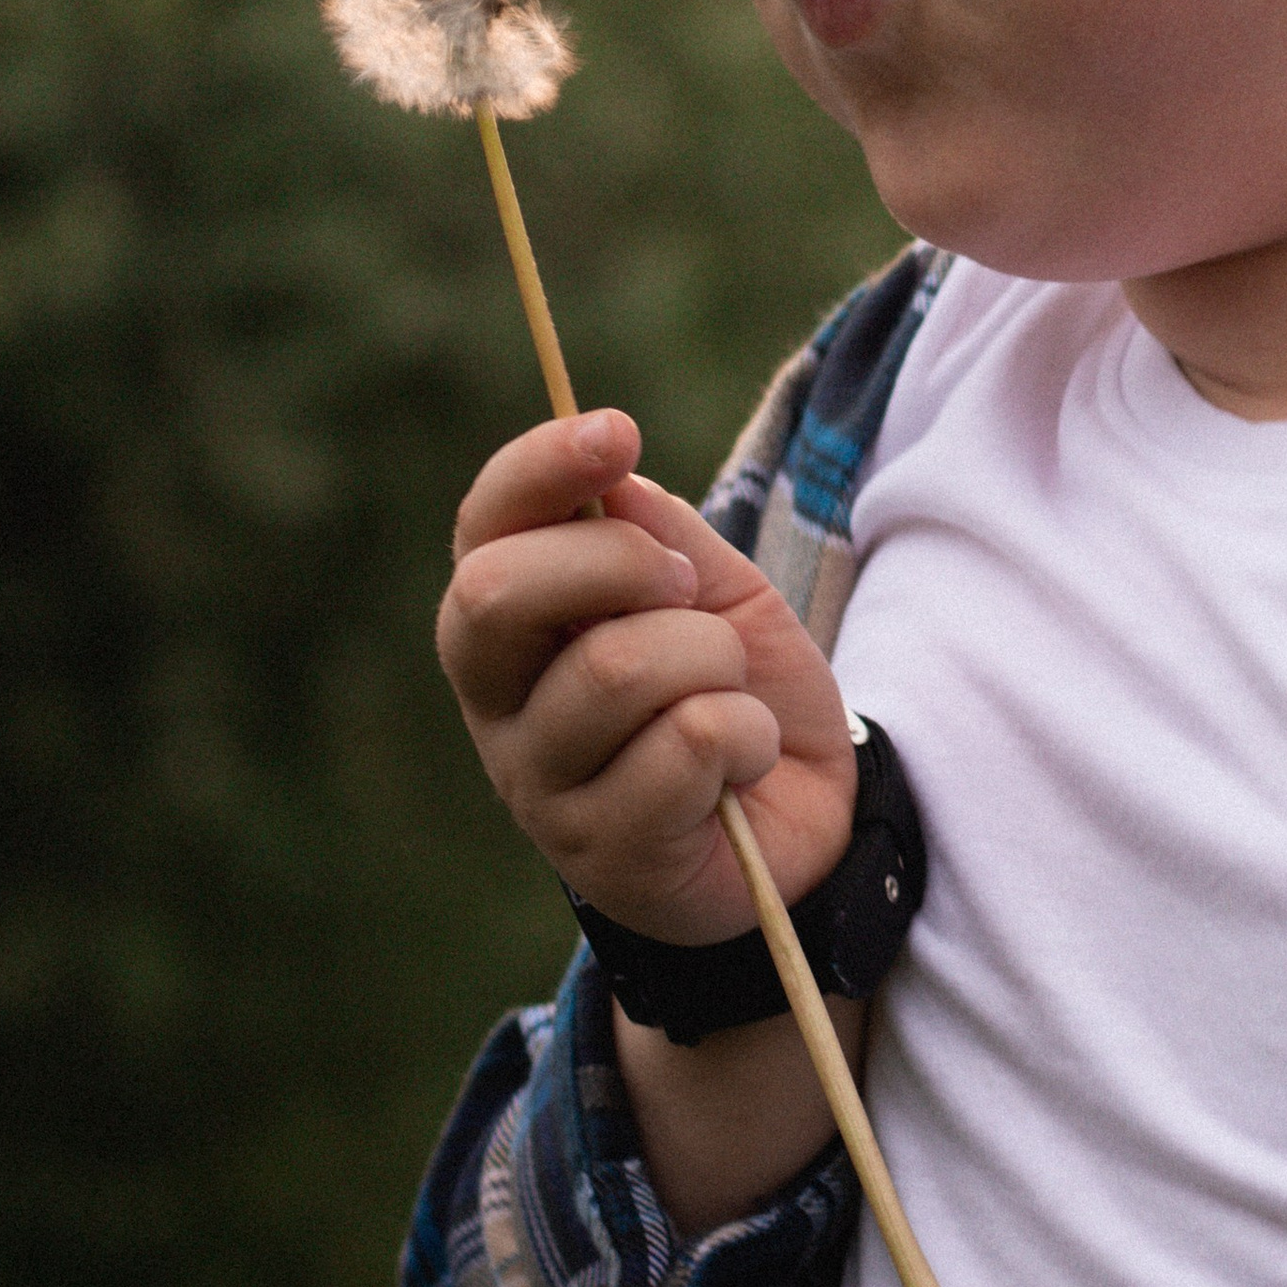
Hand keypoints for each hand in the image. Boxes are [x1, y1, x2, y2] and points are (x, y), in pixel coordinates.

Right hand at [436, 409, 859, 946]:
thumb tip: (610, 478)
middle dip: (619, 561)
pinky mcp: (603, 854)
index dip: (538, 469)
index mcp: (512, 621)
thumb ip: (659, 532)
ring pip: (616, 668)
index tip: (616, 433)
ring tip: (731, 689)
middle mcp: (498, 704)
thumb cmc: (734, 686)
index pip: (483, 528)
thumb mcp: (713, 586)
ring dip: (711, 660)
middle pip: (499, 595)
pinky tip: (742, 763)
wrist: (803, 815)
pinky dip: (746, 735)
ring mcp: (539, 786)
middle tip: (688, 587)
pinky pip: (687, 745)